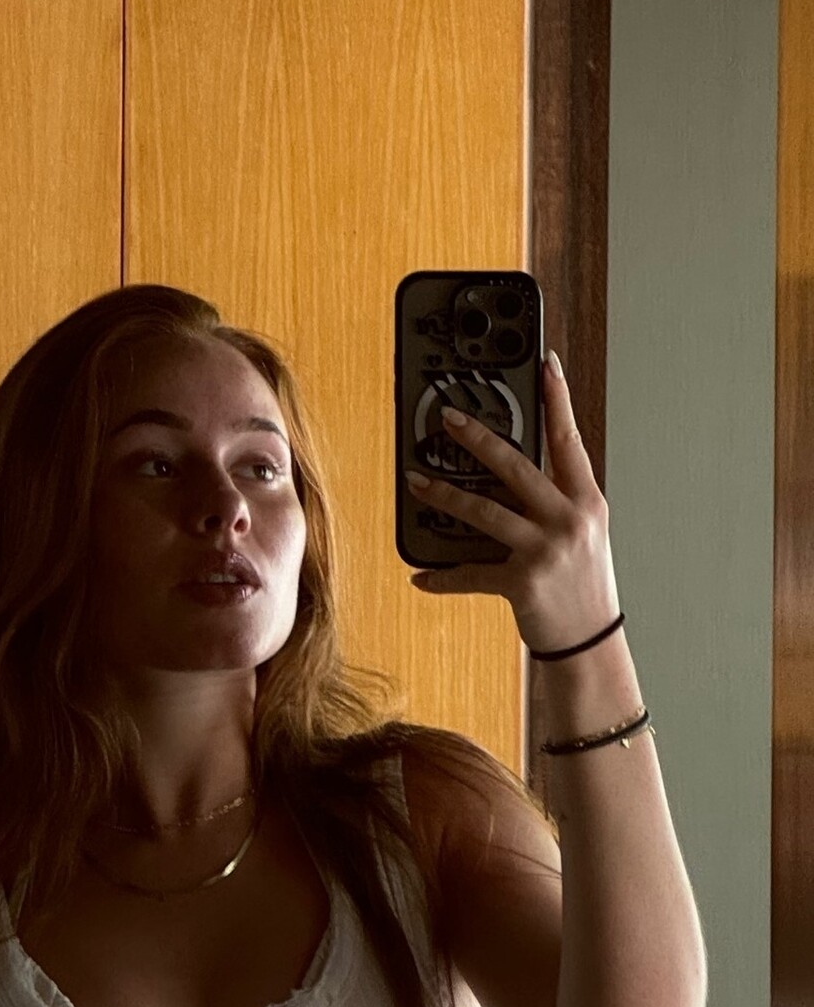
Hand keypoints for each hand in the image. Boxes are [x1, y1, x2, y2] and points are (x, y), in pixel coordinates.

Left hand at [404, 354, 620, 653]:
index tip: (546, 363)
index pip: (569, 440)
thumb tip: (508, 475)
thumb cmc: (582, 587)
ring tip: (417, 482)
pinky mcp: (522, 582)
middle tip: (448, 417)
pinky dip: (442, 576)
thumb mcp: (582, 536)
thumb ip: (555, 502)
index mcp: (587, 501)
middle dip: (478, 438)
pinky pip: (470, 573)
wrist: (590, 643)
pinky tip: (421, 575)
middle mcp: (569, 520)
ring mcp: (546, 550)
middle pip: (516, 466)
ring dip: (444, 495)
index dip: (558, 399)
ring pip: (484, 511)